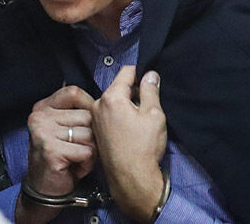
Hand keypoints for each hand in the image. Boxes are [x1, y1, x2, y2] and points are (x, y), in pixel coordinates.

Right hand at [25, 85, 96, 197]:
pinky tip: (76, 168)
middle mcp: (40, 117)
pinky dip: (87, 163)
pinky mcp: (51, 150)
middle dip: (91, 135)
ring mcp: (44, 132)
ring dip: (90, 151)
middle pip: (87, 115)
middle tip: (78, 149)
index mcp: (43, 107)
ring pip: (90, 134)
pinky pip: (87, 151)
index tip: (90, 122)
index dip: (90, 106)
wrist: (44, 190)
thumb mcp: (62, 129)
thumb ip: (74, 112)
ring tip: (77, 159)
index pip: (74, 93)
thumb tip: (100, 98)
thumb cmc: (60, 159)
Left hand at [92, 66, 166, 222]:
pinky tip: (131, 128)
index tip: (151, 79)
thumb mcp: (154, 115)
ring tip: (141, 119)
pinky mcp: (96, 130)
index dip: (141, 72)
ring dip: (127, 104)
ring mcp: (95, 118)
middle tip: (149, 103)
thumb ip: (151, 90)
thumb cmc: (143, 147)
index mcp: (112, 97)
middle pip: (119, 87)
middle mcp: (98, 104)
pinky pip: (109, 114)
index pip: (126, 72)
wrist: (131, 178)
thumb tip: (150, 74)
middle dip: (134, 91)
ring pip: (114, 101)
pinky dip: (120, 115)